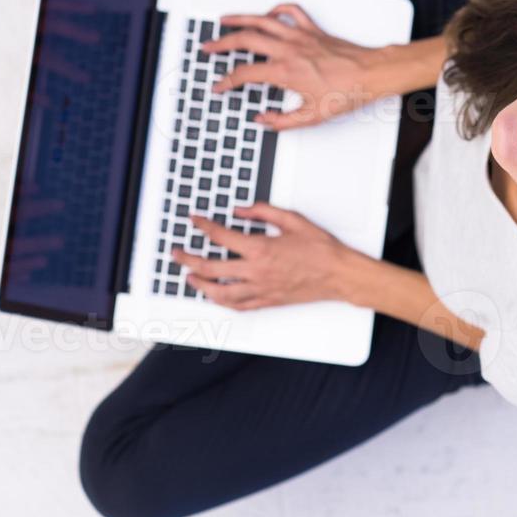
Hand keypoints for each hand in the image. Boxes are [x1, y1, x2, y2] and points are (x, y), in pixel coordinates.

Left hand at [170, 204, 348, 310]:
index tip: (195, 220)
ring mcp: (260, 289)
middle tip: (177, 253)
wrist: (339, 274)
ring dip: (199, 285)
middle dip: (188, 259)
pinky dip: (221, 302)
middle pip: (210, 267)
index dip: (203, 226)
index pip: (221, 237)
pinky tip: (215, 296)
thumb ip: (263, 212)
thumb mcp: (293, 220)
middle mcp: (256, 272)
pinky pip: (238, 305)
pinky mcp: (268, 301)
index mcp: (261, 249)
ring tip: (189, 277)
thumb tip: (240, 210)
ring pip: (219, 292)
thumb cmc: (321, 249)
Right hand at [202, 3, 389, 130]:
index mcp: (285, 72)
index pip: (244, 74)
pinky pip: (291, 11)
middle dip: (221, 43)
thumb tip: (262, 119)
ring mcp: (300, 36)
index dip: (226, 81)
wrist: (372, 74)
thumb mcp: (313, 117)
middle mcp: (289, 50)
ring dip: (239, 19)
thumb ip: (282, 121)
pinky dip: (276, 9)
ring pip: (262, 20)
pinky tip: (268, 14)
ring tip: (224, 21)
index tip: (218, 86)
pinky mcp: (313, 30)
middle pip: (245, 40)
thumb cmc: (349, 92)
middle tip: (208, 47)